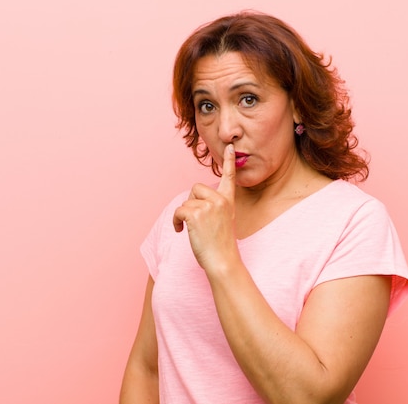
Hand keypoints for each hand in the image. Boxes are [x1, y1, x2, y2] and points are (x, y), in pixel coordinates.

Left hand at [173, 144, 238, 269]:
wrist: (222, 261)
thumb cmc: (220, 245)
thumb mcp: (222, 221)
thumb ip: (214, 207)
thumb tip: (194, 202)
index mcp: (228, 201)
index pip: (229, 177)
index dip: (230, 161)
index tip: (231, 147)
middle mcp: (220, 200)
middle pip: (195, 188)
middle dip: (191, 202)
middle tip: (195, 220)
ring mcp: (209, 206)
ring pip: (186, 201)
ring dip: (183, 215)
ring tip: (191, 229)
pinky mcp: (196, 214)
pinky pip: (179, 210)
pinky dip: (176, 221)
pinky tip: (181, 230)